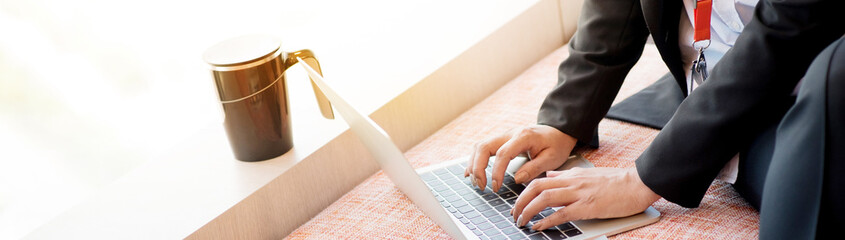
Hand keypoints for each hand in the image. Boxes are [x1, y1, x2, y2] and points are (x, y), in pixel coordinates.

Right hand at [464, 125, 576, 191]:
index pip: (503, 153)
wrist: (558, 131)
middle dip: (478, 168)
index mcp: (523, 137)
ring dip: (474, 164)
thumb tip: (517, 179)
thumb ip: (534, 168)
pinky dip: (474, 161)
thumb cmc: (556, 145)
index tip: (496, 187)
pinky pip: (482, 148)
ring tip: (477, 183)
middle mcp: (509, 134)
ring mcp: (503, 136)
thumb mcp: (552, 158)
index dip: (496, 171)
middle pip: (484, 147)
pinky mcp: (501, 141)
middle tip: (482, 186)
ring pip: (479, 146)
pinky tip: (470, 173)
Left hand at [510, 167, 660, 229]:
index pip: (539, 180)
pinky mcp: (588, 206)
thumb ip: (567, 176)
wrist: (638, 183)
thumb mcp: (587, 174)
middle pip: (536, 188)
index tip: (518, 203)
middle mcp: (572, 182)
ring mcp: (579, 194)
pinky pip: (561, 213)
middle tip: (514, 214)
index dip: (524, 192)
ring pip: (544, 199)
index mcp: (571, 175)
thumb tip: (550, 175)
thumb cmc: (617, 181)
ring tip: (522, 222)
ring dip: (528, 211)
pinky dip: (546, 220)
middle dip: (520, 202)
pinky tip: (538, 226)